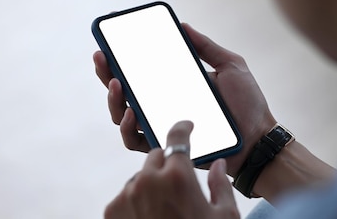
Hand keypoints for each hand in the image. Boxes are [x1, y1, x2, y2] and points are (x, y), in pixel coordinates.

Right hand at [93, 23, 276, 175]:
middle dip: (105, 73)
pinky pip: (134, 139)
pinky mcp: (163, 145)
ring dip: (112, 99)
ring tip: (116, 83)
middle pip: (122, 90)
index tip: (108, 40)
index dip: (119, 57)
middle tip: (102, 57)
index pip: (139, 70)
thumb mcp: (230, 66)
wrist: (258, 139)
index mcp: (171, 85)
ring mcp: (159, 125)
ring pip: (120, 114)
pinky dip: (127, 127)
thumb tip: (183, 25)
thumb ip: (206, 47)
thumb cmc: (247, 104)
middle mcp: (160, 105)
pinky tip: (130, 113)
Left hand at [104, 121, 239, 218]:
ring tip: (164, 210)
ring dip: (150, 184)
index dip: (182, 128)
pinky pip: (125, 195)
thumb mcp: (225, 217)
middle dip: (167, 164)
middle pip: (156, 157)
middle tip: (179, 184)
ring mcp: (127, 195)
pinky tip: (149, 218)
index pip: (177, 138)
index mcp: (178, 176)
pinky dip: (135, 202)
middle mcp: (148, 180)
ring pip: (139, 177)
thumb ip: (220, 186)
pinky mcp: (111, 210)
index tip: (185, 126)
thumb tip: (217, 165)